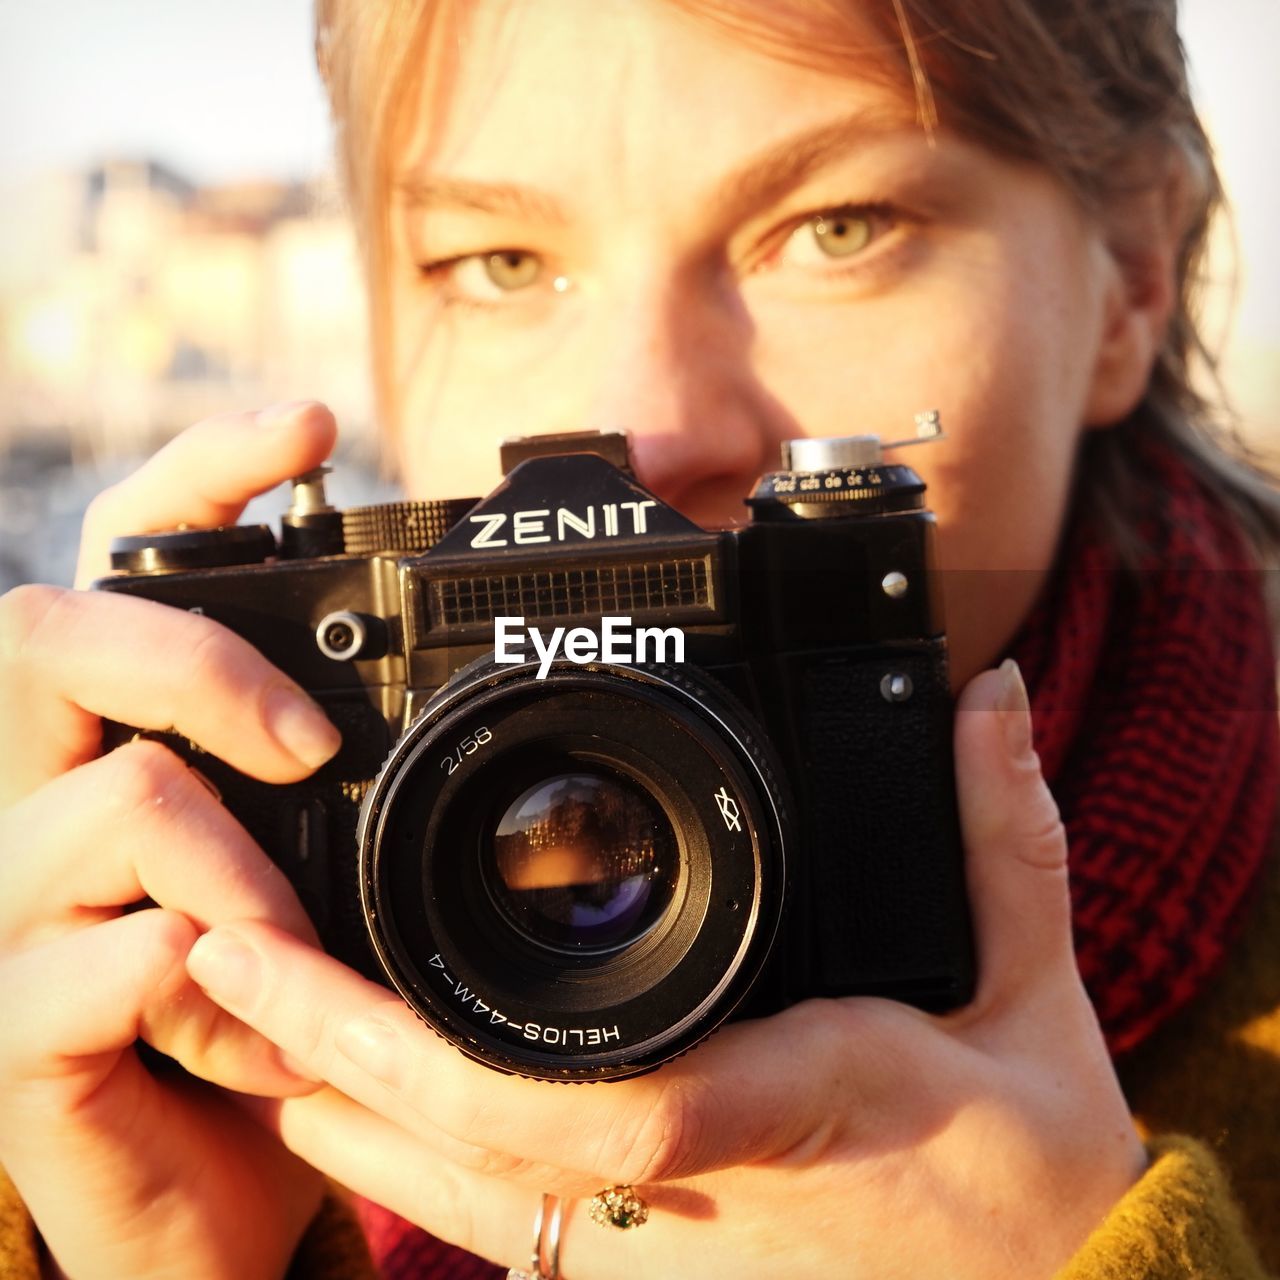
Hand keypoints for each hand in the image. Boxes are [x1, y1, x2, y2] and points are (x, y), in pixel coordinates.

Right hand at [0, 403, 342, 1279]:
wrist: (210, 1193)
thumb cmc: (269, 1008)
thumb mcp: (309, 874)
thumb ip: (321, 786)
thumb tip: (407, 709)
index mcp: (112, 744)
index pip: (119, 563)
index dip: (197, 477)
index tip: (309, 427)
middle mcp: (34, 802)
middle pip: (49, 633)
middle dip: (195, 660)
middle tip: (308, 739)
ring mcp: (9, 912)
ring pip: (119, 805)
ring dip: (246, 875)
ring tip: (300, 948)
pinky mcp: (16, 1030)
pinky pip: (127, 964)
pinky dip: (228, 999)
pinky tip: (263, 1044)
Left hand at [185, 659, 1146, 1279]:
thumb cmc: (1038, 1189)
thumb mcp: (1033, 1009)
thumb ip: (1001, 841)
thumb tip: (989, 699)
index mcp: (780, 1114)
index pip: (584, 1109)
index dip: (410, 1056)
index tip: (288, 964)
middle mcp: (689, 1210)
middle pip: (458, 1153)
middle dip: (319, 1055)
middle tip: (216, 950)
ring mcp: (654, 1266)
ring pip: (448, 1203)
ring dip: (333, 1103)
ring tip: (237, 1004)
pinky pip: (488, 1232)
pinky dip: (395, 1159)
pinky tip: (334, 1100)